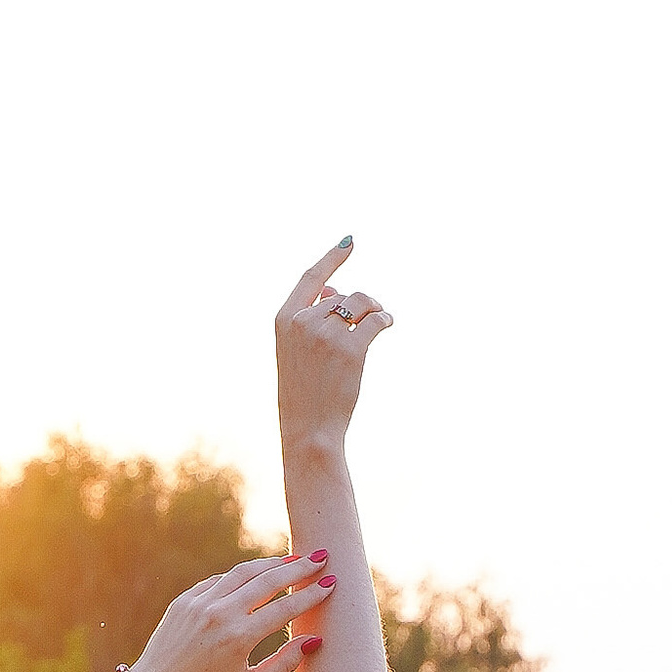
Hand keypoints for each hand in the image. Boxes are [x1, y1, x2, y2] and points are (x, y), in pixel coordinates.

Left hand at [127, 550, 335, 671]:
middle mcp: (219, 614)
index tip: (331, 584)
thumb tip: (314, 640)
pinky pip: (220, 580)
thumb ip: (284, 664)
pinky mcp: (185, 599)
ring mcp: (200, 603)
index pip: (285, 608)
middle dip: (298, 567)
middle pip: (268, 580)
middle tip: (320, 558)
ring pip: (243, 572)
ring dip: (271, 564)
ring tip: (293, 560)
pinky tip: (257, 576)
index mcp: (238, 638)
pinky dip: (241, 577)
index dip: (311, 595)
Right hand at [276, 235, 392, 447]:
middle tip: (370, 320)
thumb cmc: (304, 392)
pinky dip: (385, 320)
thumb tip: (334, 292)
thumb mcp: (296, 352)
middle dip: (360, 305)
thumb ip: (310, 319)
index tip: (350, 241)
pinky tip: (388, 323)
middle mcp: (302, 322)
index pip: (311, 279)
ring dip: (374, 310)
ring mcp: (325, 334)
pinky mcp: (350, 348)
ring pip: (361, 303)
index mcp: (284, 320)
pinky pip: (376, 320)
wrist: (308, 429)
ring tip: (379, 321)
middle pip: (343, 295)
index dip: (332, 258)